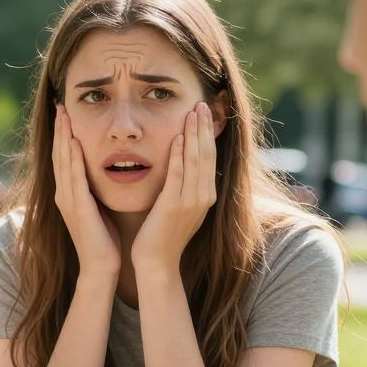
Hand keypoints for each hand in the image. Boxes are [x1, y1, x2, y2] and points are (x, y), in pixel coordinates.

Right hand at [53, 106, 122, 276]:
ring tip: (64, 116)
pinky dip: (72, 159)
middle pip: (59, 155)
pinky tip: (74, 143)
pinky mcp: (76, 208)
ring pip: (63, 162)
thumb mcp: (99, 208)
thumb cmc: (104, 240)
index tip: (67, 114)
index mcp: (69, 194)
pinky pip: (74, 178)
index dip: (64, 135)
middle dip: (60, 130)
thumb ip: (95, 189)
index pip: (65, 158)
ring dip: (63, 137)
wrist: (101, 267)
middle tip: (60, 106)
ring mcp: (67, 201)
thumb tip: (105, 171)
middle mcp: (64, 194)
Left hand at [131, 102, 216, 274]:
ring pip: (195, 161)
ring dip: (193, 134)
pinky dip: (178, 156)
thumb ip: (183, 186)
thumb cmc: (162, 234)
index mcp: (206, 195)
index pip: (209, 157)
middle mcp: (204, 197)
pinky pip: (178, 176)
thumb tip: (182, 163)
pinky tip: (176, 139)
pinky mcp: (174, 206)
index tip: (203, 113)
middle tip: (202, 103)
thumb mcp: (179, 206)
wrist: (156, 262)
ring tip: (192, 112)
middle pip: (206, 154)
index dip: (207, 134)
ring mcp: (191, 202)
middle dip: (204, 127)